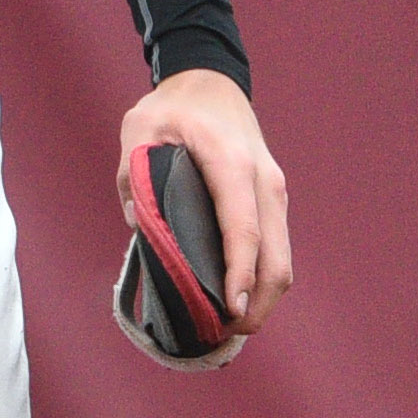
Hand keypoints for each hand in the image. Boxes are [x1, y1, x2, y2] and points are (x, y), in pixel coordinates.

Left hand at [117, 70, 290, 339]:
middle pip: (277, 258)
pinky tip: (236, 299)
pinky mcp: (274, 202)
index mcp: (231, 163)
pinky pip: (276, 249)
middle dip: (257, 303)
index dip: (239, 274)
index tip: (231, 309)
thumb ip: (133, 176)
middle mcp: (264, 182)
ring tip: (228, 327)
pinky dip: (263, 280)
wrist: (212, 83)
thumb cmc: (173, 107)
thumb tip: (139, 226)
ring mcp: (275, 193)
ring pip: (283, 259)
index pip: (242, 228)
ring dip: (263, 298)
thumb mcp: (139, 129)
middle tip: (223, 334)